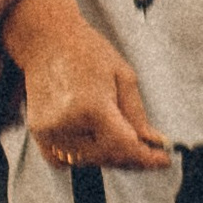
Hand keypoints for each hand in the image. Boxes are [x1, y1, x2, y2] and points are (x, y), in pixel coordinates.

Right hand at [2, 0, 169, 170]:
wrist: (47, 41)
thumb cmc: (86, 52)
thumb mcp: (124, 77)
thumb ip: (138, 116)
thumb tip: (154, 142)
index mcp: (91, 107)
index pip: (125, 146)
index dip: (147, 157)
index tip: (163, 160)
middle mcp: (67, 124)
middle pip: (109, 157)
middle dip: (131, 157)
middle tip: (148, 149)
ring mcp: (49, 132)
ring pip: (90, 161)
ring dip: (110, 156)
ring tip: (120, 135)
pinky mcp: (39, 135)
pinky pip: (67, 160)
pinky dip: (84, 155)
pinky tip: (94, 139)